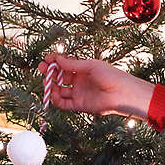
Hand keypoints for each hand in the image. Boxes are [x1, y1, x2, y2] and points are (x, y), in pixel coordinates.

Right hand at [37, 54, 154, 117]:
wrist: (122, 93)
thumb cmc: (111, 76)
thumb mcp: (90, 66)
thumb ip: (72, 64)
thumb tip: (57, 59)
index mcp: (83, 69)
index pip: (65, 65)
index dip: (55, 62)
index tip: (47, 59)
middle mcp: (80, 81)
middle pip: (60, 77)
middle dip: (50, 73)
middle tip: (42, 68)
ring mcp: (79, 93)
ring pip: (60, 90)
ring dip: (51, 86)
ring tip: (46, 81)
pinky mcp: (79, 105)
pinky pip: (64, 103)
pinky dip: (56, 99)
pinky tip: (54, 93)